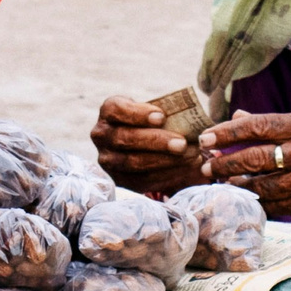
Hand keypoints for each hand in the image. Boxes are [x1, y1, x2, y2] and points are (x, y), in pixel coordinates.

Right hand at [91, 96, 207, 195]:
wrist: (143, 146)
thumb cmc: (151, 123)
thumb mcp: (152, 113)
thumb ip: (164, 116)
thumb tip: (188, 122)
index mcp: (108, 111)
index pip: (117, 110)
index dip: (138, 114)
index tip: (162, 117)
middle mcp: (101, 135)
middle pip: (125, 138)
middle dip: (156, 141)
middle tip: (182, 143)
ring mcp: (107, 160)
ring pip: (132, 162)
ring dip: (164, 160)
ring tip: (189, 157)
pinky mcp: (118, 180)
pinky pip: (140, 180)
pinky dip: (165, 175)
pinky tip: (183, 169)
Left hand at [197, 109, 290, 243]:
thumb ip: (276, 124)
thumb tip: (240, 118)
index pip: (260, 126)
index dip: (228, 132)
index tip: (206, 137)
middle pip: (256, 157)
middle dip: (225, 162)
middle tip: (204, 165)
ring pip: (263, 184)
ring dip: (236, 185)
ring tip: (218, 183)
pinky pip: (278, 205)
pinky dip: (257, 202)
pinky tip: (242, 200)